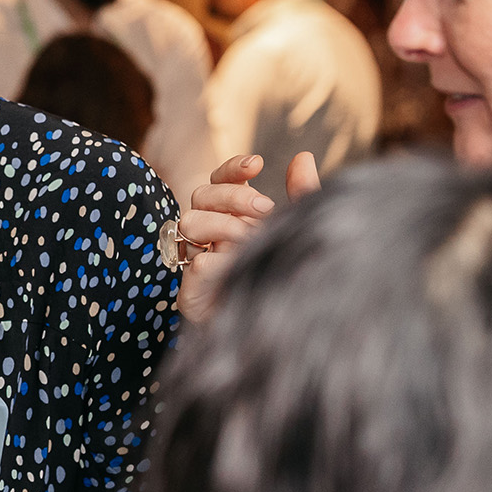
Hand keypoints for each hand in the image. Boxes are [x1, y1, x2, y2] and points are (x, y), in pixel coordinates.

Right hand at [176, 152, 320, 323]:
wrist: (281, 335)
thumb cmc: (287, 278)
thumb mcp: (301, 231)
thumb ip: (303, 195)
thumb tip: (303, 156)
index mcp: (233, 217)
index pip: (219, 180)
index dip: (232, 169)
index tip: (257, 164)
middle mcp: (211, 234)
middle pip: (200, 193)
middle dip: (231, 195)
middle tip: (265, 210)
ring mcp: (197, 260)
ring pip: (189, 221)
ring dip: (222, 224)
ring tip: (251, 241)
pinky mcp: (191, 291)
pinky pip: (195, 263)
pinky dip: (217, 260)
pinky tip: (237, 265)